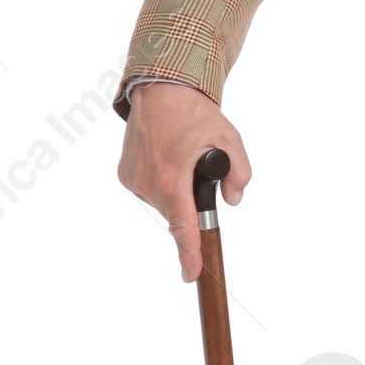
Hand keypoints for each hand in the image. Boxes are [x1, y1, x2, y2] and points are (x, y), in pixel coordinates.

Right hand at [117, 83, 251, 282]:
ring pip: (164, 203)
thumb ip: (239, 174)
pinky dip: (161, 183)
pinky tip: (165, 157)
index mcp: (173, 178)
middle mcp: (149, 183)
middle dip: (191, 202)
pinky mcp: (125, 175)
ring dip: (176, 191)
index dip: (189, 254)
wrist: (160, 89)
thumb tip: (233, 200)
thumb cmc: (194, 112)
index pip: (183, 227)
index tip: (191, 275)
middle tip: (198, 168)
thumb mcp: (230, 139)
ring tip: (179, 156)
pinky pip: (150, 191)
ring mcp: (133, 180)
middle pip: (177, 214)